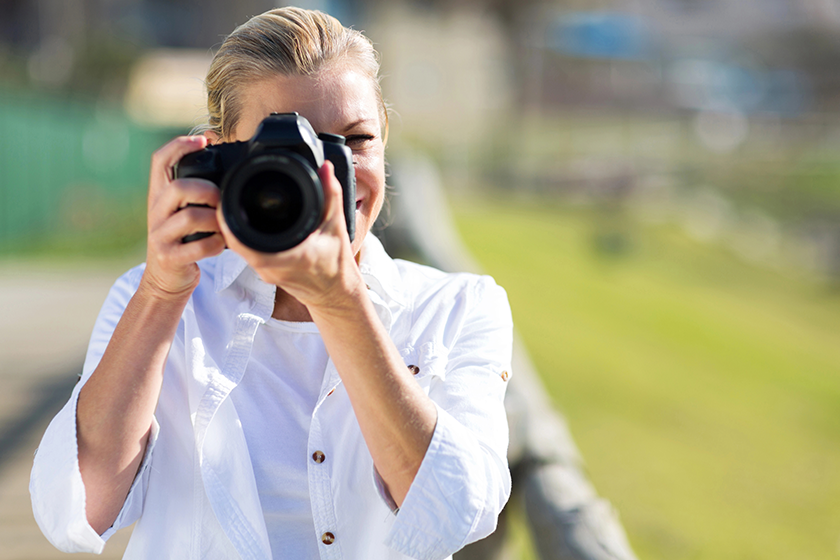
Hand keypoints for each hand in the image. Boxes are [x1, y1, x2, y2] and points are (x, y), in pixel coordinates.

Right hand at [143, 136, 225, 297]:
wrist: (165, 279)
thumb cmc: (182, 240)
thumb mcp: (181, 211)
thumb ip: (195, 193)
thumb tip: (226, 169)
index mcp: (159, 195)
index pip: (160, 161)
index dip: (179, 145)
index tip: (203, 141)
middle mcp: (156, 212)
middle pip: (177, 188)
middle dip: (207, 191)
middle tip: (222, 200)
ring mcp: (160, 236)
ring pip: (189, 218)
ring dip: (215, 220)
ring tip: (223, 226)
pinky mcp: (169, 257)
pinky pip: (197, 247)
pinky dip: (215, 245)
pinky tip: (220, 244)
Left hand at [218, 161, 364, 310]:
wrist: (336, 294)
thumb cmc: (338, 265)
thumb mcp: (337, 226)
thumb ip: (331, 195)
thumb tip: (325, 168)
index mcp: (287, 256)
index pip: (243, 240)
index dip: (229, 220)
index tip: (226, 199)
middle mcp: (271, 267)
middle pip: (235, 241)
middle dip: (229, 218)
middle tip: (226, 195)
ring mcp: (266, 272)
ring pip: (239, 248)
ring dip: (234, 228)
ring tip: (234, 204)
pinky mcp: (266, 273)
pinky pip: (247, 253)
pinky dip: (244, 237)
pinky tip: (247, 222)